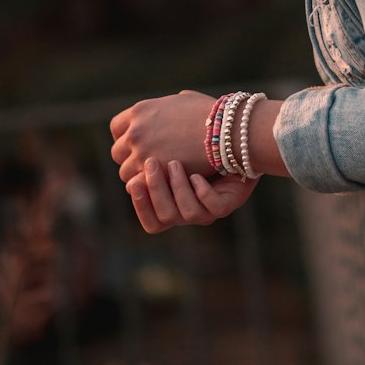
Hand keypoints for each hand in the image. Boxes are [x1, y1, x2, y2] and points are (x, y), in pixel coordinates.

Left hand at [110, 91, 212, 181]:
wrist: (225, 131)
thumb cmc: (211, 114)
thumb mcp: (186, 100)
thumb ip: (170, 105)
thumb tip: (174, 102)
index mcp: (140, 111)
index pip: (116, 128)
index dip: (126, 137)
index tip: (137, 144)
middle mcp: (136, 131)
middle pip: (118, 153)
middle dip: (130, 158)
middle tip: (146, 164)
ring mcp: (142, 153)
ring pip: (126, 173)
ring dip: (138, 175)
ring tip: (157, 177)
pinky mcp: (153, 172)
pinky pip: (138, 185)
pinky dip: (147, 187)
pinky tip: (161, 185)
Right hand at [127, 159, 258, 231]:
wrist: (235, 142)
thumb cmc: (200, 146)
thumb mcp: (172, 148)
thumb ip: (153, 156)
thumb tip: (128, 163)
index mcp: (174, 206)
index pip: (152, 222)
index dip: (141, 207)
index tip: (132, 182)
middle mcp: (190, 212)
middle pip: (166, 217)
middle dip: (156, 190)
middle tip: (152, 162)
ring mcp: (210, 209)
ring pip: (189, 213)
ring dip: (178, 188)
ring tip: (176, 163)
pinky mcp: (230, 201)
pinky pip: (215, 207)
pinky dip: (204, 193)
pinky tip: (198, 175)